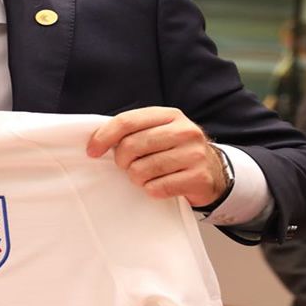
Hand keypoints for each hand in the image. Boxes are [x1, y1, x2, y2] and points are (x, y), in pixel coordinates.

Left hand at [86, 107, 227, 206]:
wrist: (213, 172)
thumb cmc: (174, 151)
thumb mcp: (158, 132)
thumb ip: (132, 131)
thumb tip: (96, 142)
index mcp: (170, 115)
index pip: (127, 121)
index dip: (104, 137)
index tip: (92, 151)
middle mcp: (184, 131)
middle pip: (132, 146)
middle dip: (121, 161)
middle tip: (126, 166)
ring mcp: (194, 154)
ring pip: (142, 169)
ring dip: (137, 177)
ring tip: (145, 176)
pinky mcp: (198, 178)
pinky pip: (158, 188)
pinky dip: (152, 190)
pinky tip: (159, 185)